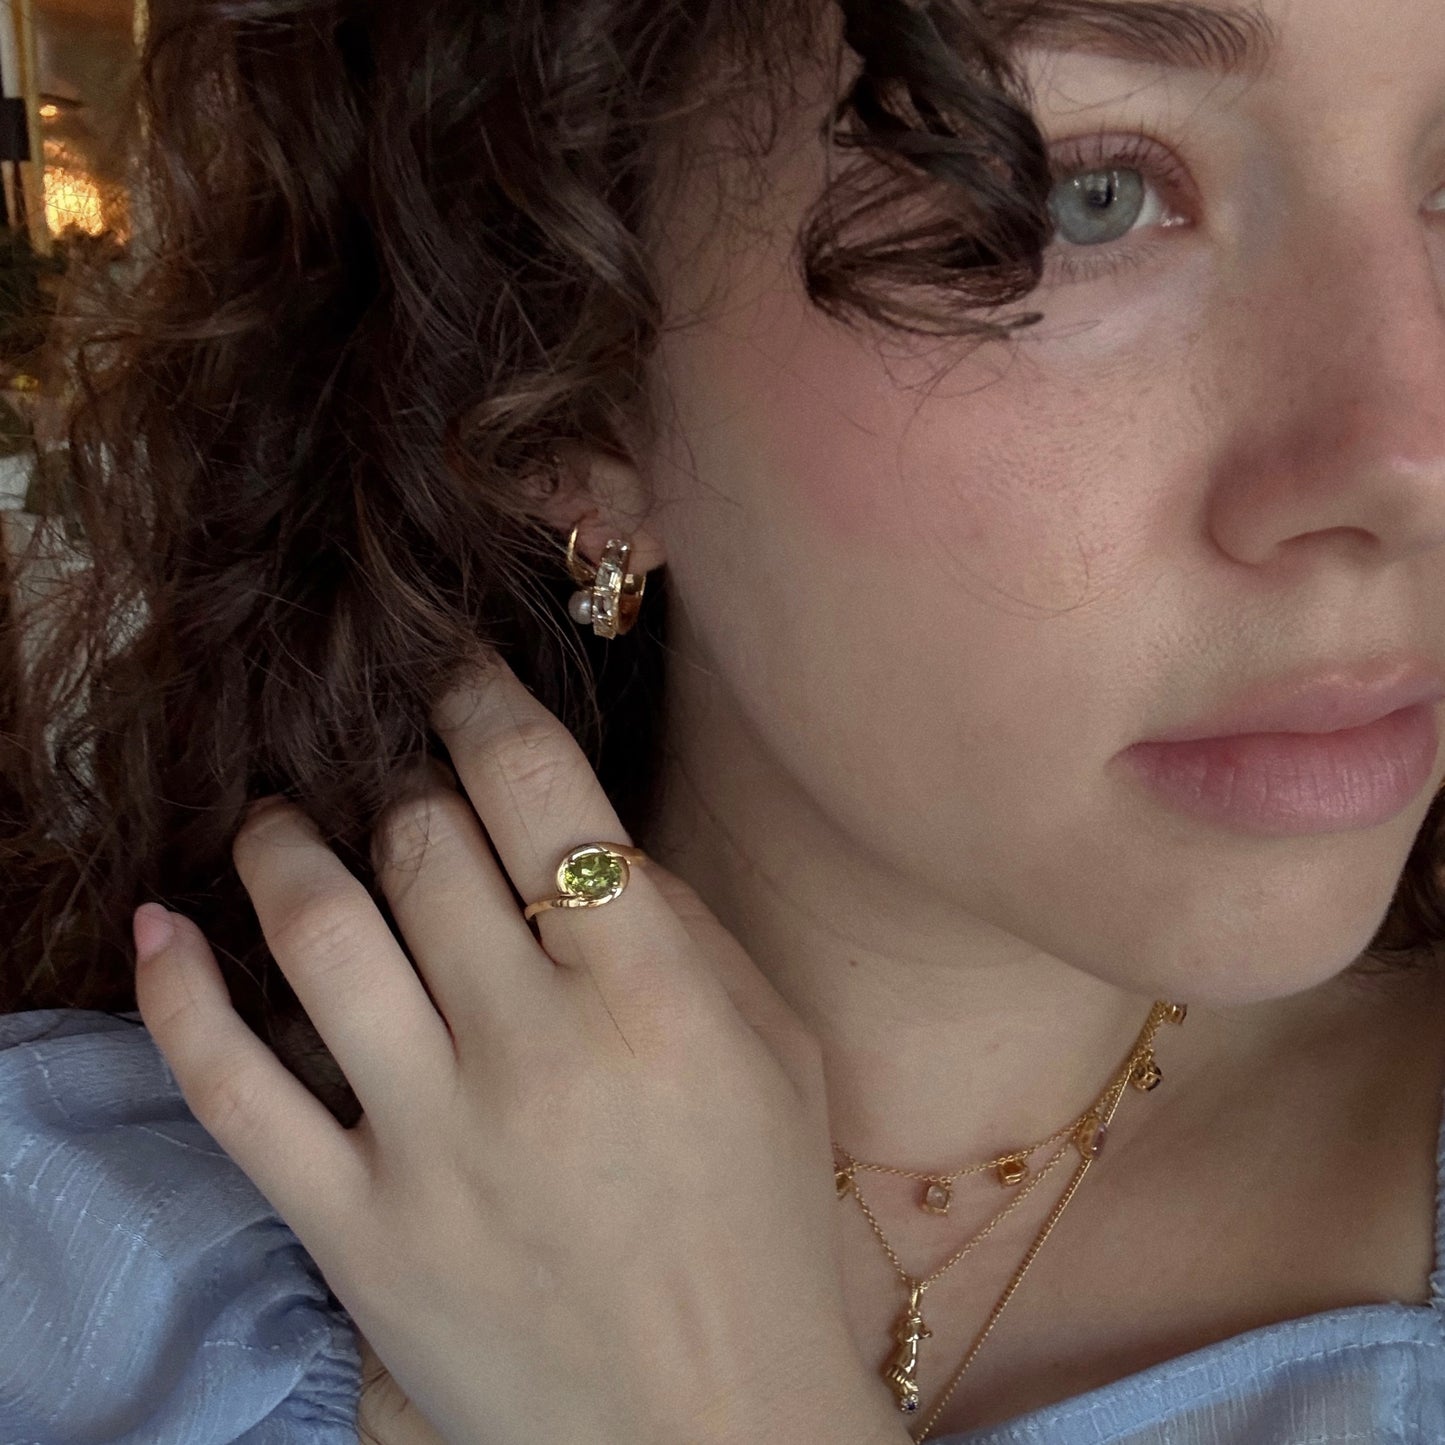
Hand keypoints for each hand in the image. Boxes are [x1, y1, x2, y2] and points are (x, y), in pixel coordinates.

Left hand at [132, 655, 908, 1444]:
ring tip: (277, 813)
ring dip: (282, 844)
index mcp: (655, 994)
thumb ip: (688, 932)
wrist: (714, 1435)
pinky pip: (232, 1091)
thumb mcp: (776, 1055)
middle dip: (396, 775)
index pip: (539, 792)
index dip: (479, 701)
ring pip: (320, 933)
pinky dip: (179, 994)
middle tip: (384, 762)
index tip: (449, 670)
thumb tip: (577, 840)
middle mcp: (538, 1050)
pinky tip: (163, 924)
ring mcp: (434, 1143)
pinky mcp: (357, 1232)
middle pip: (423, 843)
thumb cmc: (765, 1230)